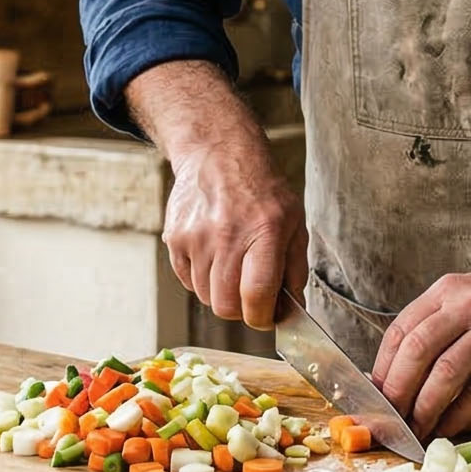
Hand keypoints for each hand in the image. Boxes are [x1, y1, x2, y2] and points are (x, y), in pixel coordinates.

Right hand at [159, 137, 306, 328]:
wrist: (218, 154)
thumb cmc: (262, 190)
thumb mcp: (294, 222)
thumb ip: (295, 269)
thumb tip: (290, 310)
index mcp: (265, 231)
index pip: (257, 294)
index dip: (262, 317)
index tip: (267, 316)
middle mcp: (227, 235)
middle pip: (226, 306)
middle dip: (241, 310)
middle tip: (250, 295)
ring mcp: (196, 237)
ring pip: (206, 297)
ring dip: (222, 293)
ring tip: (233, 265)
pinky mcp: (175, 238)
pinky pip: (187, 281)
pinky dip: (202, 279)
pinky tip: (214, 255)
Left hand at [372, 265, 470, 437]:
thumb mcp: (469, 300)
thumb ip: (436, 328)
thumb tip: (395, 378)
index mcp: (447, 291)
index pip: (399, 331)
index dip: (382, 370)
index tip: (374, 399)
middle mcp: (467, 305)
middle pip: (416, 352)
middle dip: (396, 393)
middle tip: (389, 421)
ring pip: (444, 374)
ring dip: (423, 410)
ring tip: (414, 432)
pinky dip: (455, 417)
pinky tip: (445, 430)